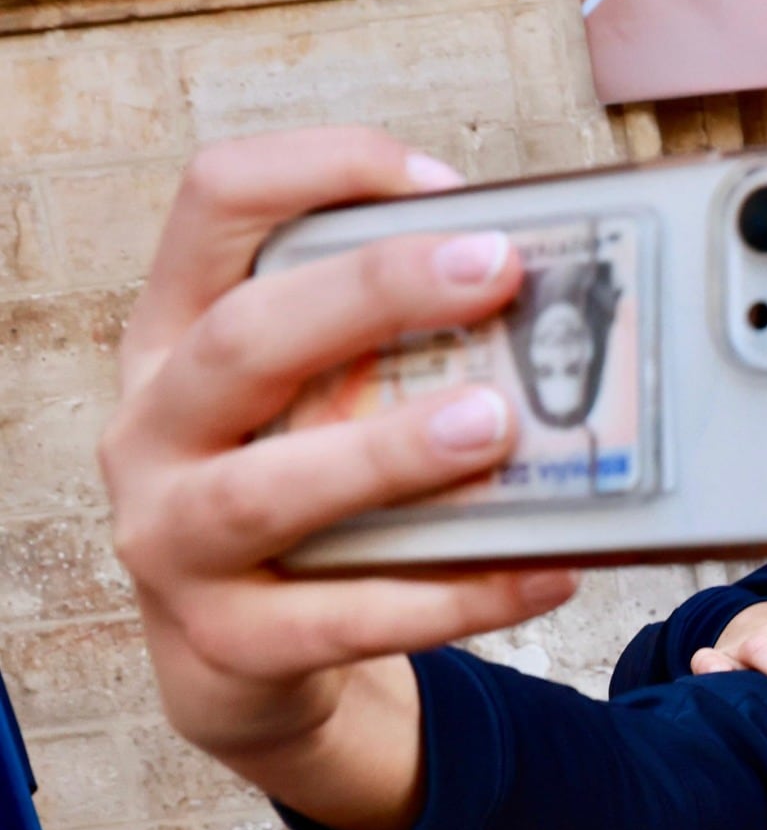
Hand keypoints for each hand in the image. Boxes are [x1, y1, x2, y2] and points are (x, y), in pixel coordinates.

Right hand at [99, 129, 577, 829]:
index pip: (214, 202)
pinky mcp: (225, 642)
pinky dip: (454, 595)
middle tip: (498, 270)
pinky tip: (545, 570)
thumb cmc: (298, 493)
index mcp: (176, 335)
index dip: (320, 168)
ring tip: (498, 424)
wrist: (236, 660)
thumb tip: (549, 290)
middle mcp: (154, 426)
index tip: (441, 183)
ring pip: (269, 490)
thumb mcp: (311, 400)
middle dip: (375, 293)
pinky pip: (345, 619)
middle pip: (245, 336)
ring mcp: (172, 539)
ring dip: (391, 452)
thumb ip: (384, 344)